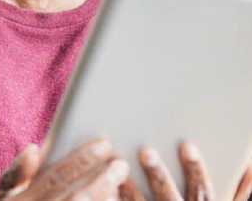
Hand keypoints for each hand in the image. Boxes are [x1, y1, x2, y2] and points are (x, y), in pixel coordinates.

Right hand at [0, 137, 128, 199]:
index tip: (105, 144)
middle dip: (102, 182)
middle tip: (121, 164)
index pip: (55, 178)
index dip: (81, 160)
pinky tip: (116, 200)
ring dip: (106, 199)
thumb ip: (17, 171)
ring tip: (121, 183)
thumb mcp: (8, 194)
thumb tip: (32, 149)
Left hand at [120, 142, 251, 200]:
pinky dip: (114, 200)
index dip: (196, 168)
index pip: (201, 189)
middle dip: (158, 174)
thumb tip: (247, 165)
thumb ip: (239, 187)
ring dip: (128, 187)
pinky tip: (104, 186)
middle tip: (146, 151)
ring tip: (117, 166)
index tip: (187, 146)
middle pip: (168, 196)